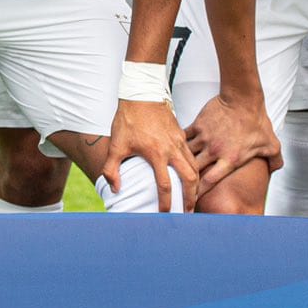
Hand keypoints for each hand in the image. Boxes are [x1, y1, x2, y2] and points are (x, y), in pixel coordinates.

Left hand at [106, 94, 198, 211]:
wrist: (141, 93)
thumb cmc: (128, 119)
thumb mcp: (116, 145)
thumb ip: (112, 169)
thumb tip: (115, 189)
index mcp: (156, 154)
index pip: (164, 185)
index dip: (165, 203)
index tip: (165, 214)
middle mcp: (172, 149)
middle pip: (190, 179)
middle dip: (190, 198)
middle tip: (188, 212)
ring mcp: (179, 141)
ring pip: (195, 167)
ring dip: (195, 184)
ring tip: (192, 197)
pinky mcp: (181, 134)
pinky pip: (192, 156)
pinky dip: (195, 168)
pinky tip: (191, 175)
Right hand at [183, 91, 281, 196]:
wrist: (242, 98)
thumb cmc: (255, 120)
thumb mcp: (271, 144)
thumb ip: (274, 160)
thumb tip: (275, 168)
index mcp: (231, 159)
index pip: (210, 181)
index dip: (200, 192)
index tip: (194, 198)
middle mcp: (215, 151)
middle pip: (194, 171)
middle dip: (186, 180)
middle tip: (182, 185)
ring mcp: (205, 138)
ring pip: (187, 154)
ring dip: (182, 161)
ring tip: (177, 168)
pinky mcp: (198, 125)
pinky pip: (185, 137)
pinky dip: (181, 143)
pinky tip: (178, 147)